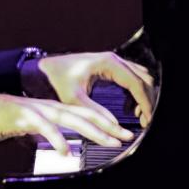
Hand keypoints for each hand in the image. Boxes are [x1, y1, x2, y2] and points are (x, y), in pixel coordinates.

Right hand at [0, 91, 133, 155]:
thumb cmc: (9, 120)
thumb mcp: (36, 127)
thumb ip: (52, 134)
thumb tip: (64, 147)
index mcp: (56, 108)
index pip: (87, 114)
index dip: (106, 123)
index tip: (122, 133)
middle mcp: (53, 106)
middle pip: (87, 116)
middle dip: (109, 127)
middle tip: (126, 137)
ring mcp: (41, 110)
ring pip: (73, 120)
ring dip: (93, 132)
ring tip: (108, 142)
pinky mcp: (27, 117)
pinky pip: (46, 129)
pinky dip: (58, 140)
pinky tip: (66, 151)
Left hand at [26, 51, 154, 126]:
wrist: (41, 70)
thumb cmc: (54, 80)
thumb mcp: (74, 100)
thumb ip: (96, 114)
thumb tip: (116, 128)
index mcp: (109, 63)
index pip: (137, 84)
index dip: (146, 103)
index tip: (148, 120)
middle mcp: (114, 60)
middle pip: (143, 79)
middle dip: (148, 100)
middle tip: (146, 121)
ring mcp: (112, 62)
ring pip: (140, 78)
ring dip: (143, 96)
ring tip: (139, 117)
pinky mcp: (109, 68)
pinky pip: (131, 79)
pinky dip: (135, 94)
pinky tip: (129, 109)